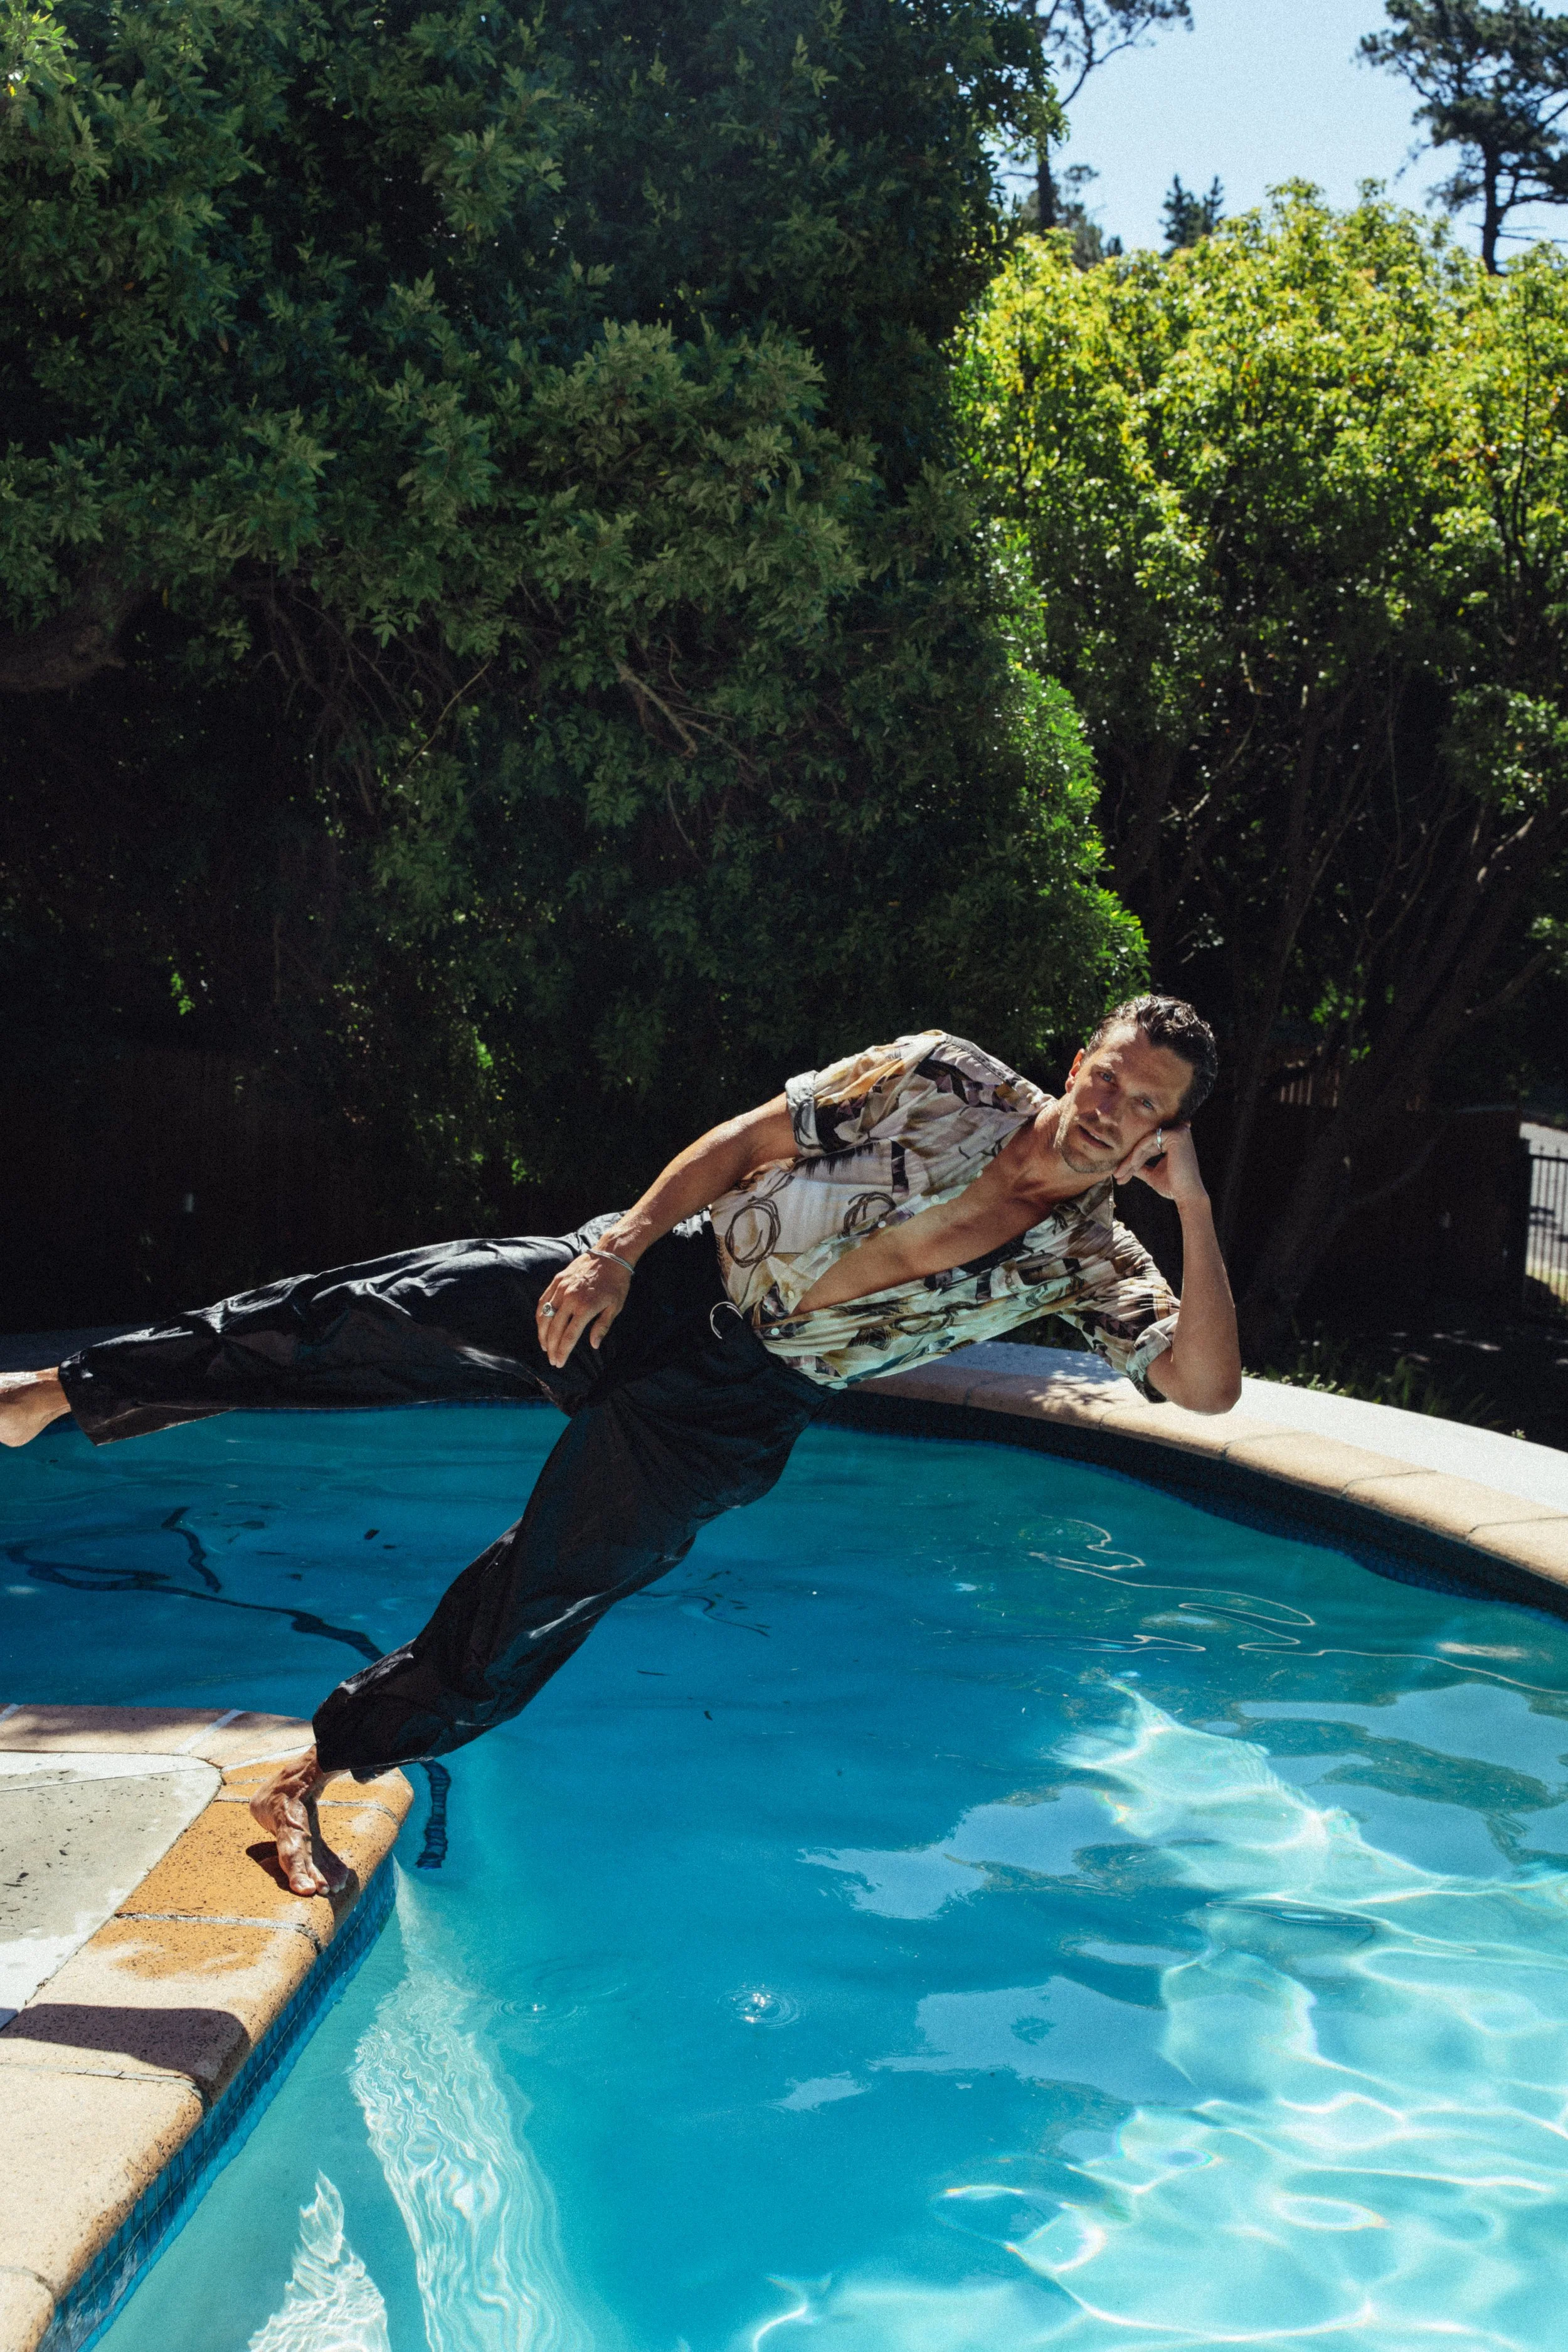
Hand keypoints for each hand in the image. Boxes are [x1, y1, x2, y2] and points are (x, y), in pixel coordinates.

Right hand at [535, 1251, 631, 1368]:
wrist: (611, 1255)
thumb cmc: (616, 1283)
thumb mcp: (615, 1307)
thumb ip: (602, 1327)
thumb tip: (594, 1345)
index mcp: (585, 1307)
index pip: (569, 1336)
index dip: (563, 1351)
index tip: (559, 1362)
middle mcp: (570, 1298)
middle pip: (554, 1329)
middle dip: (551, 1347)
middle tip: (552, 1359)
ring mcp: (561, 1288)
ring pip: (545, 1315)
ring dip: (542, 1333)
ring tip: (544, 1346)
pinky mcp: (557, 1280)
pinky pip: (543, 1300)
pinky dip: (540, 1315)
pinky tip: (541, 1324)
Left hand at [1114, 1121, 1205, 1204]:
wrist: (1187, 1195)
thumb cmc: (1172, 1187)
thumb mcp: (1152, 1175)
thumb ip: (1140, 1167)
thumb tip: (1126, 1165)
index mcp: (1174, 1143)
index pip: (1148, 1147)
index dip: (1133, 1160)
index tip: (1120, 1174)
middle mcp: (1177, 1134)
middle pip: (1145, 1144)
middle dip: (1129, 1161)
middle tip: (1117, 1174)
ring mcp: (1178, 1132)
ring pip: (1145, 1142)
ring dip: (1131, 1159)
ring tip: (1120, 1173)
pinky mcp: (1175, 1135)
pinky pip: (1149, 1140)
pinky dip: (1138, 1153)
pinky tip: (1132, 1165)